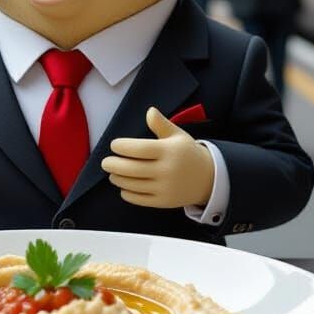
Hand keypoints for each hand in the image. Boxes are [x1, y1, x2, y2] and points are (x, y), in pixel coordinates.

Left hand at [100, 108, 214, 208]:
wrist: (208, 178)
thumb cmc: (187, 153)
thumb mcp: (178, 135)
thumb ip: (161, 124)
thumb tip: (150, 111)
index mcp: (169, 151)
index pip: (139, 149)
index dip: (123, 147)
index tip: (114, 145)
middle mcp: (167, 170)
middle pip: (132, 169)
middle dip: (114, 165)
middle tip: (105, 162)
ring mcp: (165, 188)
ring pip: (133, 185)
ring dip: (118, 179)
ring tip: (113, 174)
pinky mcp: (164, 202)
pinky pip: (140, 199)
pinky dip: (127, 193)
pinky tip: (124, 186)